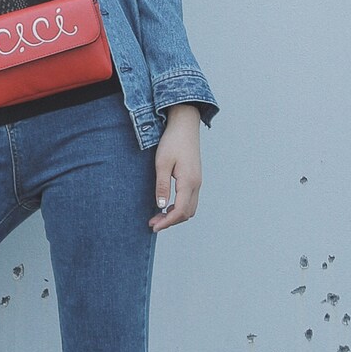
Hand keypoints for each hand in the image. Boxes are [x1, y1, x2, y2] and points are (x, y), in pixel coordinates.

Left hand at [149, 104, 201, 231]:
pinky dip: (179, 208)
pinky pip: (190, 200)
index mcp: (188, 182)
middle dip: (170, 221)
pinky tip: (167, 206)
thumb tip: (160, 206)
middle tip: (152, 223)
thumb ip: (162, 185)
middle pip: (186, 213)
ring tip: (158, 216)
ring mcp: (197, 182)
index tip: (153, 226)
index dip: (166, 222)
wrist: (185, 125)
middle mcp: (196, 184)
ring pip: (190, 208)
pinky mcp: (195, 178)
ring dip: (175, 216)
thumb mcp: (162, 163)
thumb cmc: (172, 142)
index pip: (179, 211)